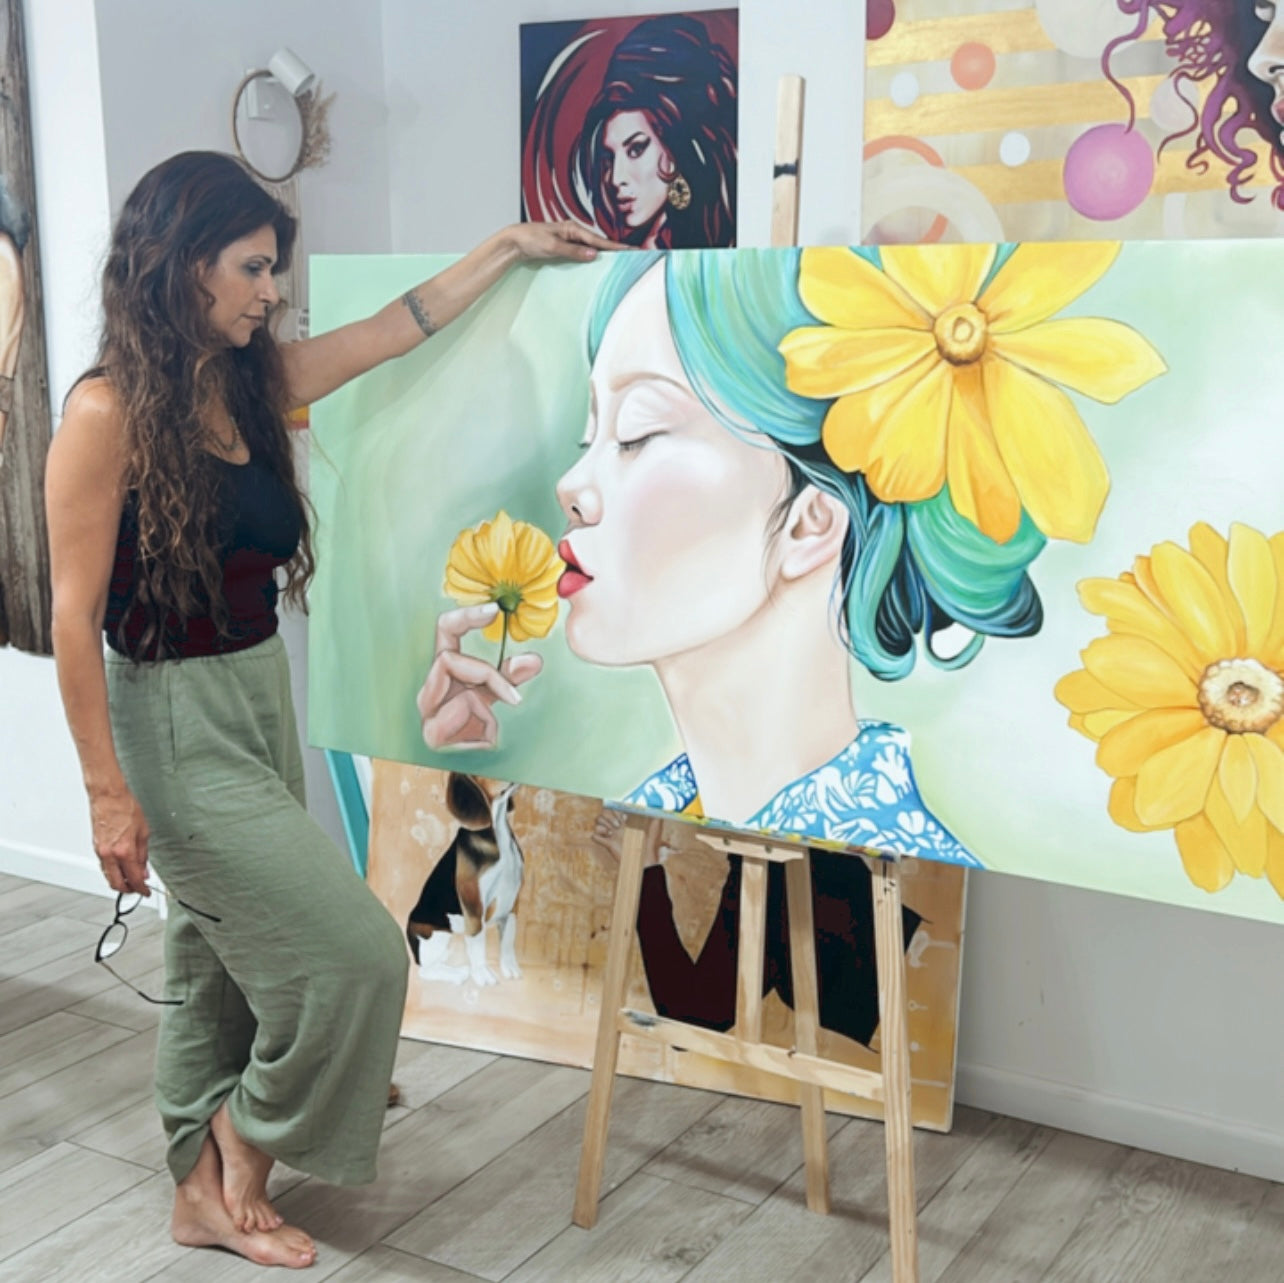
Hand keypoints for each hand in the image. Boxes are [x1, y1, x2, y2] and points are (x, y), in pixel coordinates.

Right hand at [89, 785, 149, 894]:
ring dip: (120, 881)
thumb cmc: (126, 808)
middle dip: (128, 890)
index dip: (142, 889)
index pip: (134, 878)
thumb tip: (144, 870)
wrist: (108, 797)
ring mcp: (100, 852)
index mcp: (124, 851)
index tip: (146, 892)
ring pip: (108, 876)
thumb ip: (143, 855)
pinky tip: (121, 868)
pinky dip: (113, 871)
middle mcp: (110, 854)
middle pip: (117, 884)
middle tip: (138, 889)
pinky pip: (104, 866)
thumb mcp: (144, 832)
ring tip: (132, 879)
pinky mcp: (96, 848)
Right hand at [417, 603, 542, 750]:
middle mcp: (428, 689)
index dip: (466, 616)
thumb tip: (534, 659)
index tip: (494, 610)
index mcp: (442, 672)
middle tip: (514, 697)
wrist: (473, 765)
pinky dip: (486, 728)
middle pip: (448, 660)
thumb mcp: (496, 693)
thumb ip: (510, 675)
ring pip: (464, 692)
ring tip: (490, 726)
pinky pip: (468, 720)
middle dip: (486, 676)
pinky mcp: (433, 734)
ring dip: (485, 709)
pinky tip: (484, 741)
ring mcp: (426, 712)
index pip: (445, 630)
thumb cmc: (478, 724)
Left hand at [504, 220, 622, 263]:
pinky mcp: (564, 248)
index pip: (599, 240)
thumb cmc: (530, 240)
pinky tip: (599, 263)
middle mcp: (573, 233)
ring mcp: (569, 240)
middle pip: (599, 243)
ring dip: (605, 254)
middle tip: (634, 256)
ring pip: (592, 248)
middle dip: (616, 249)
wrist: (513, 242)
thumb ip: (573, 251)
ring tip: (622, 260)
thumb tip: (594, 255)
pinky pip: (583, 253)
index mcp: (573, 229)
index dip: (616, 246)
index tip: (632, 250)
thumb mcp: (552, 246)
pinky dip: (593, 257)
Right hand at [591, 810, 671, 867]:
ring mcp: (613, 835)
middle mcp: (619, 826)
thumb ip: (656, 814)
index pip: (615, 807)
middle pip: (604, 813)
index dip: (616, 808)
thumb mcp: (656, 826)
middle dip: (608, 816)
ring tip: (611, 831)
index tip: (624, 816)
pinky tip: (607, 837)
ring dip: (602, 824)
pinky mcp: (608, 844)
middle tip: (618, 824)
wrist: (645, 861)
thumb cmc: (651, 844)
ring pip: (598, 823)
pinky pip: (594, 836)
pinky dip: (597, 835)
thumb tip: (658, 803)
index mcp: (627, 820)